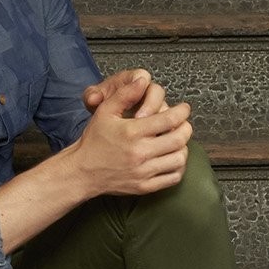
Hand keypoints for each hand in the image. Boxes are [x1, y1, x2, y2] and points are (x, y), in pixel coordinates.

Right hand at [74, 70, 192, 199]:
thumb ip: (125, 94)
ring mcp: (143, 172)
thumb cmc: (94, 140)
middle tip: (183, 124)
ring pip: (179, 159)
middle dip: (186, 128)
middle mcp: (140, 152)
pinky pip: (173, 178)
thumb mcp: (104, 111)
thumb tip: (142, 81)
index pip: (169, 119)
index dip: (182, 112)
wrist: (82, 171)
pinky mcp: (145, 187)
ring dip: (183, 148)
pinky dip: (178, 167)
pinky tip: (172, 159)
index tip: (184, 109)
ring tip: (177, 142)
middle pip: (179, 139)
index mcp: (132, 132)